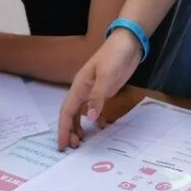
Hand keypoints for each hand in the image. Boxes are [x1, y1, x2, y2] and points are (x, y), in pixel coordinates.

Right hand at [57, 30, 142, 149]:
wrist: (128, 43)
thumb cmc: (114, 56)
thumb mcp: (107, 76)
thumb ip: (97, 97)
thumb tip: (87, 118)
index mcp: (79, 86)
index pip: (67, 111)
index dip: (63, 129)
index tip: (62, 145)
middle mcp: (83, 90)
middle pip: (71, 114)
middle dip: (70, 131)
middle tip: (75, 147)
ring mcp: (93, 90)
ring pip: (81, 112)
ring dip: (80, 126)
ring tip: (84, 141)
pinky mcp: (104, 90)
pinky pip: (94, 108)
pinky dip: (94, 118)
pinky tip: (100, 126)